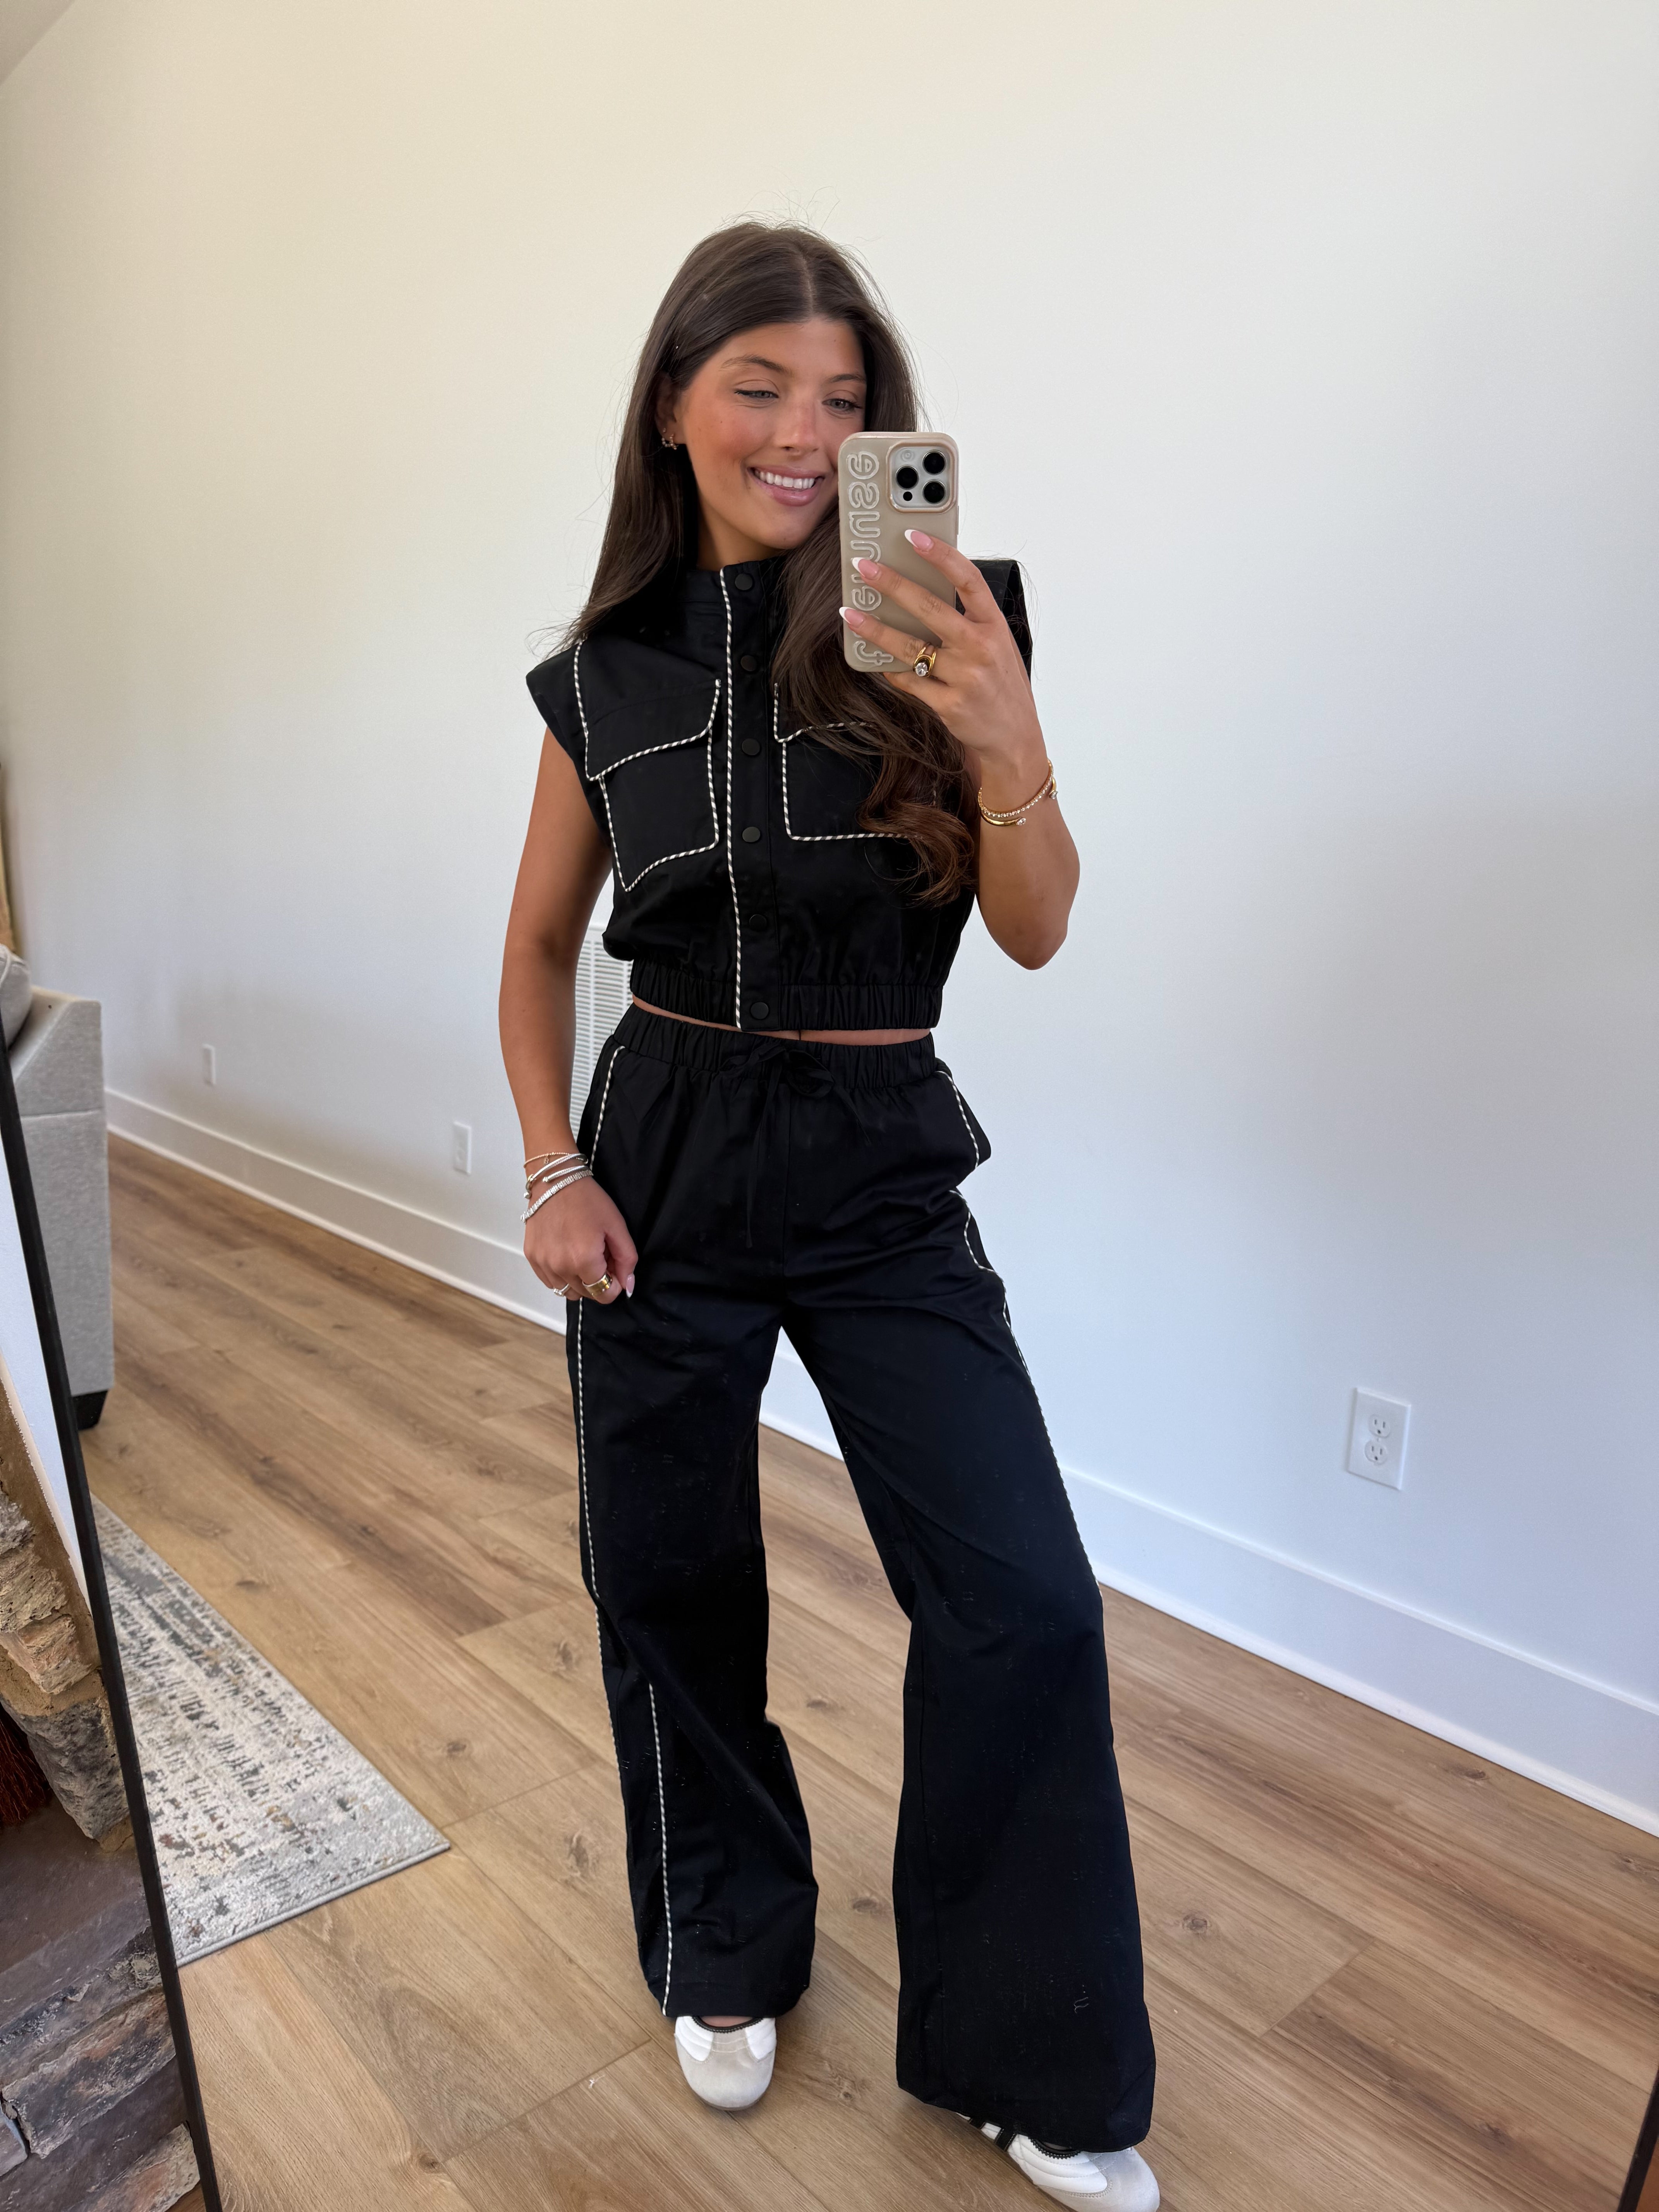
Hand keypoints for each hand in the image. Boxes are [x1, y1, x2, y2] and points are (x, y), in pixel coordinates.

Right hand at [524, 1176, 636, 1304]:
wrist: (555, 1181)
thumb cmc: (587, 1200)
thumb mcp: (617, 1226)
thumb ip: (626, 1260)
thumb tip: (627, 1285)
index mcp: (584, 1260)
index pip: (604, 1295)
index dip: (614, 1285)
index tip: (614, 1269)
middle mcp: (560, 1267)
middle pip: (586, 1294)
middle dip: (598, 1281)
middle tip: (600, 1256)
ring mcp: (543, 1263)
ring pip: (567, 1291)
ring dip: (578, 1281)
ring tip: (582, 1255)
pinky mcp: (532, 1257)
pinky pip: (550, 1281)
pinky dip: (561, 1275)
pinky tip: (566, 1254)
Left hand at [840, 532, 1044, 781]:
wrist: (1015, 738)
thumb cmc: (1001, 686)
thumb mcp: (996, 646)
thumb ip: (968, 621)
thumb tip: (922, 591)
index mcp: (994, 626)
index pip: (968, 579)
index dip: (941, 554)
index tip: (913, 536)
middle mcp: (981, 648)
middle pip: (930, 607)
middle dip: (892, 584)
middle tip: (864, 568)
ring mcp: (965, 678)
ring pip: (910, 647)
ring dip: (875, 628)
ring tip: (850, 613)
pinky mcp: (949, 705)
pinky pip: (909, 681)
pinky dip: (890, 669)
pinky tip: (875, 658)